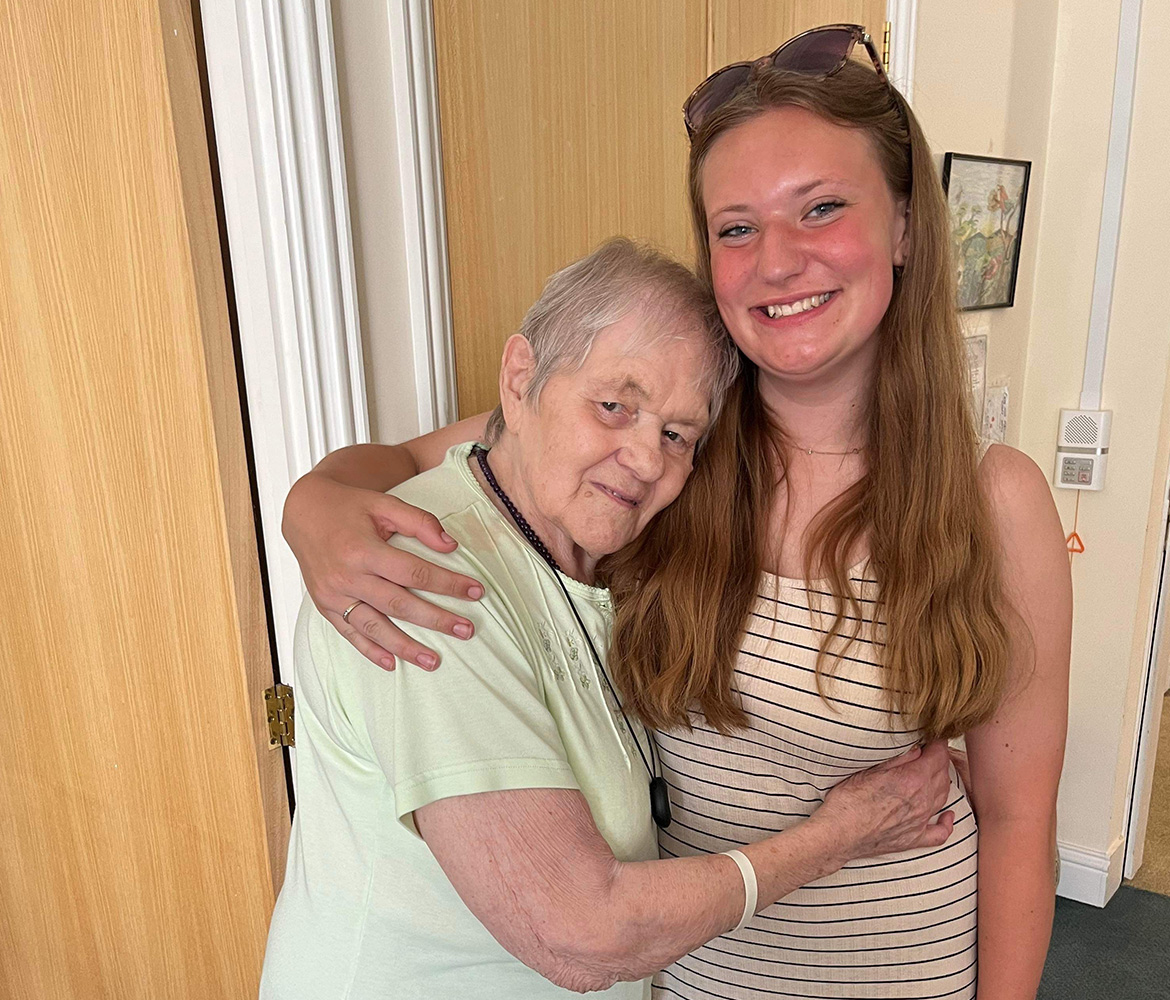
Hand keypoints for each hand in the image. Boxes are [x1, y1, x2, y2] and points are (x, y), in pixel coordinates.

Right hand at [281, 471, 483, 669]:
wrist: (304, 512)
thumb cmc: (349, 507)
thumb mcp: (385, 504)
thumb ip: (419, 522)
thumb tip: (451, 546)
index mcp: (364, 549)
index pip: (414, 572)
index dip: (448, 583)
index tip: (476, 591)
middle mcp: (347, 576)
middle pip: (399, 604)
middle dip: (436, 619)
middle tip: (466, 630)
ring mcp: (334, 594)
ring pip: (375, 627)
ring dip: (406, 647)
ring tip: (433, 661)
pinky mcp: (325, 605)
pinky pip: (349, 633)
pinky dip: (370, 650)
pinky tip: (391, 663)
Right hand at [815, 740, 955, 862]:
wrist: (839, 834)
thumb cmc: (848, 801)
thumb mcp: (869, 769)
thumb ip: (898, 759)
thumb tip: (917, 748)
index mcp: (912, 779)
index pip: (937, 756)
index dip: (938, 743)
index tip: (934, 736)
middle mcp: (922, 800)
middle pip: (942, 774)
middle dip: (940, 759)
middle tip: (931, 750)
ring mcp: (920, 821)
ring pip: (944, 797)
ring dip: (942, 781)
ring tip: (935, 771)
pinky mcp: (914, 839)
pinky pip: (941, 832)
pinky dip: (947, 822)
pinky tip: (948, 815)